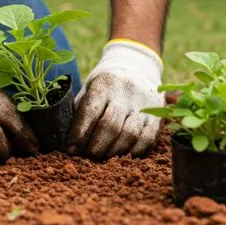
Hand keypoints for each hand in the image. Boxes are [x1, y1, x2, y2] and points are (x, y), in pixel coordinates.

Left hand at [67, 40, 163, 158]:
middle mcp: (126, 92)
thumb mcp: (90, 89)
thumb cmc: (106, 85)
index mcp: (104, 84)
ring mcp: (144, 104)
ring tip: (103, 158)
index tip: (70, 149)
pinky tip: (122, 156)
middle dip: (96, 146)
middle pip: (110, 126)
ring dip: (114, 152)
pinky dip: (133, 152)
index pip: (90, 111)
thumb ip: (80, 111)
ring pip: (130, 135)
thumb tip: (69, 143)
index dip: (79, 133)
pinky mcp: (157, 115)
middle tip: (88, 156)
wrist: (137, 66)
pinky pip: (147, 139)